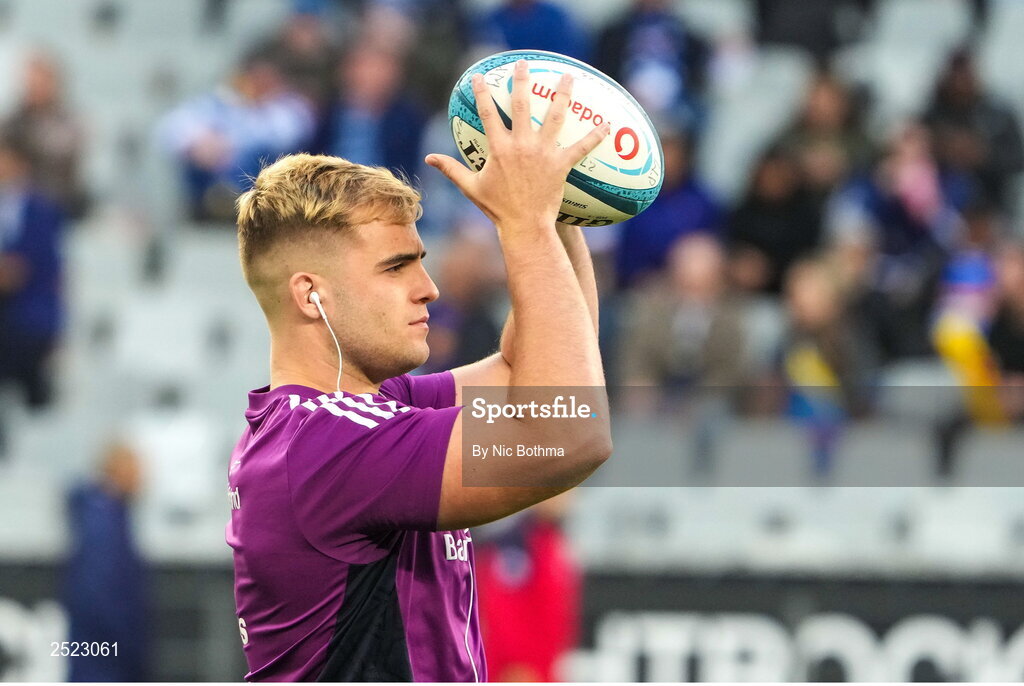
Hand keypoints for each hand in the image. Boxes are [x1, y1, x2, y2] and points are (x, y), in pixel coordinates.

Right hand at [426, 60, 609, 230]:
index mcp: (499, 148)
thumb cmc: (497, 208)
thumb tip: (428, 159)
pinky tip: (606, 124)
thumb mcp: (471, 187)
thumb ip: (451, 169)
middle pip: (522, 105)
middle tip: (523, 64)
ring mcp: (543, 153)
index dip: (481, 93)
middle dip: (522, 81)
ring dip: (563, 95)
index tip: (479, 76)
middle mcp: (521, 145)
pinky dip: (594, 136)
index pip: (488, 113)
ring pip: (555, 117)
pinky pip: (580, 147)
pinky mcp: (561, 164)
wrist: (524, 225)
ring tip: (568, 77)